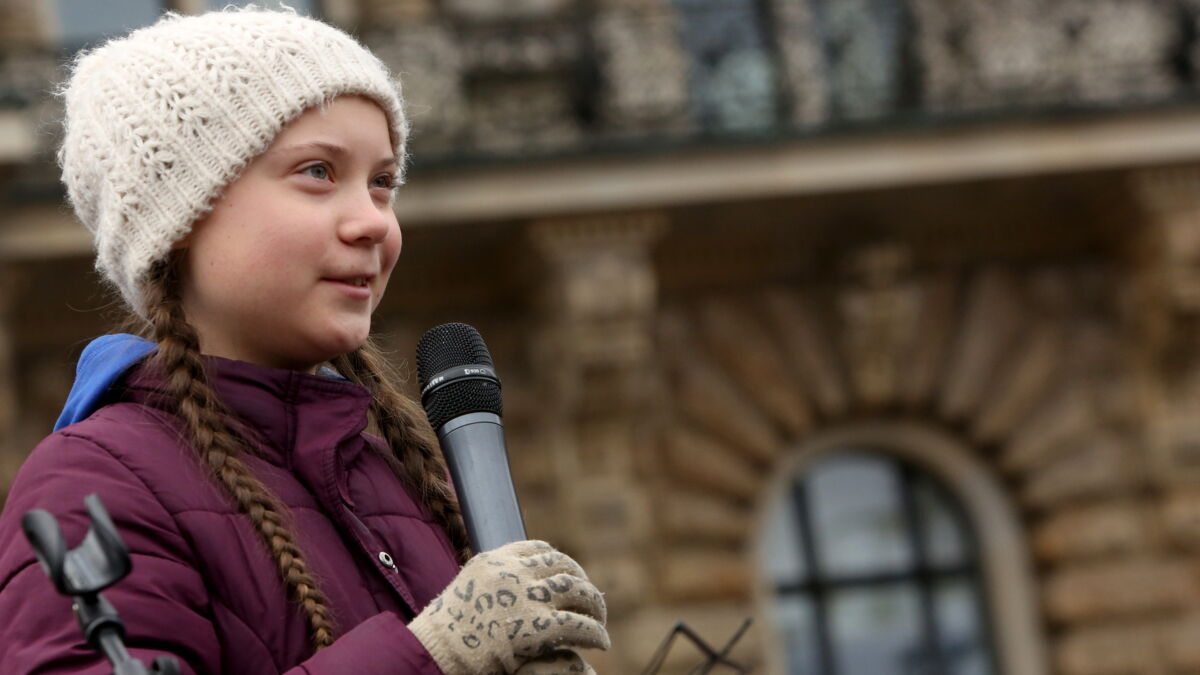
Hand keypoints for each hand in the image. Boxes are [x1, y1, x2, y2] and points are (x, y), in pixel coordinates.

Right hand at [409, 540, 608, 674]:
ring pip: (577, 590)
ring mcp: (526, 598)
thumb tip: (505, 591)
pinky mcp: (536, 627)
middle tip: (591, 600)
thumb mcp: (464, 593)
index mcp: (495, 561)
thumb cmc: (443, 633)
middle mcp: (513, 573)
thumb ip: (489, 584)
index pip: (538, 549)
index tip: (568, 575)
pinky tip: (600, 642)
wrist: (433, 653)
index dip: (559, 562)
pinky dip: (595, 632)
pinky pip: (578, 625)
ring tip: (600, 620)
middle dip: (582, 581)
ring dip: (595, 605)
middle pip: (563, 565)